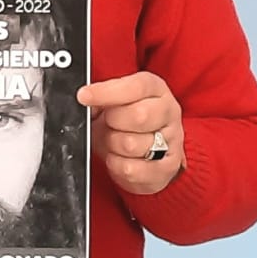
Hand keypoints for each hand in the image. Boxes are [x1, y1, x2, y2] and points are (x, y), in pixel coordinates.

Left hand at [77, 72, 184, 195]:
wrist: (143, 153)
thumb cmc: (125, 122)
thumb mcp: (114, 101)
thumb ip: (102, 97)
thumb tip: (86, 98)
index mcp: (155, 88)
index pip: (135, 87)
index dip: (106, 92)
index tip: (84, 96)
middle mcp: (168, 111)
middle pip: (139, 116)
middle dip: (113, 122)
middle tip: (108, 124)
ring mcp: (172, 140)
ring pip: (132, 145)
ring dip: (112, 145)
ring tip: (114, 142)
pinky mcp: (167, 167)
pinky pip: (132, 170)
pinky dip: (116, 165)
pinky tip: (118, 158)